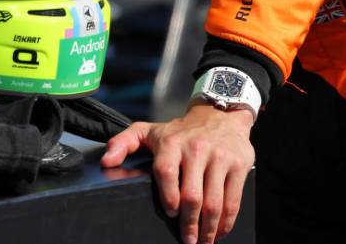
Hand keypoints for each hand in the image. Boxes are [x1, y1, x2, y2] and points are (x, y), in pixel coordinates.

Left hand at [101, 103, 254, 243]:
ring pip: (214, 202)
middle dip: (189, 224)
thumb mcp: (149, 131)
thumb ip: (123, 143)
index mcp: (172, 142)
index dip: (168, 197)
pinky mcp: (238, 164)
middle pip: (192, 195)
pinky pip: (233, 200)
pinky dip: (226, 222)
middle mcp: (196, 148)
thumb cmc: (181, 130)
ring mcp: (219, 156)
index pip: (166, 172)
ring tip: (202, 241)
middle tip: (187, 240)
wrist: (220, 113)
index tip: (170, 212)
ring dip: (208, 228)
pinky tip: (219, 230)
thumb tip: (106, 161)